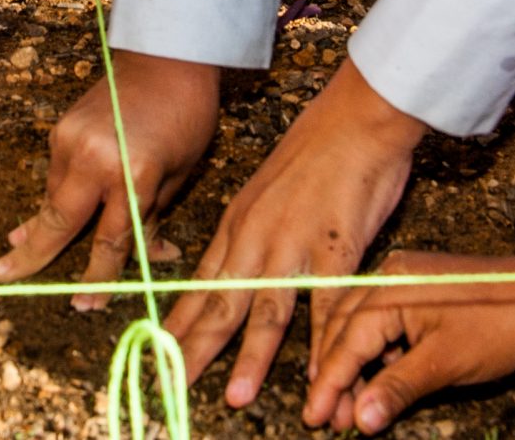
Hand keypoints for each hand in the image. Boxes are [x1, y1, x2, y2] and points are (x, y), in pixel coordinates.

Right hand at [0, 50, 218, 308]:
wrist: (166, 59)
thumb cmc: (186, 118)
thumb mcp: (179, 175)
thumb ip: (153, 217)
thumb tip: (146, 256)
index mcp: (133, 176)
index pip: (109, 240)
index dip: (97, 278)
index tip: (85, 304)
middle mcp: (94, 160)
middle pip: (58, 220)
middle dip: (31, 253)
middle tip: (1, 275)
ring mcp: (71, 141)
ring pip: (53, 197)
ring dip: (44, 224)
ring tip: (18, 249)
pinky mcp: (61, 129)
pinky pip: (56, 174)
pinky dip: (55, 194)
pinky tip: (45, 210)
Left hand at [167, 59, 426, 407]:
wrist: (356, 117)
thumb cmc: (316, 149)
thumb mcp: (265, 190)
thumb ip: (250, 231)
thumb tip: (232, 266)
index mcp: (238, 224)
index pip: (199, 284)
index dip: (179, 322)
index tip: (159, 351)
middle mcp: (257, 238)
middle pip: (219, 304)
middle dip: (196, 349)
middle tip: (172, 384)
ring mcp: (295, 244)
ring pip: (265, 310)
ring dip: (250, 359)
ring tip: (234, 397)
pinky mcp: (337, 247)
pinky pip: (326, 306)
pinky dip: (323, 345)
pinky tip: (320, 375)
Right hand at [303, 189, 514, 431]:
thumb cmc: (503, 325)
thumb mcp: (446, 364)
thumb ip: (397, 389)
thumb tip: (360, 420)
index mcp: (389, 289)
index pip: (345, 343)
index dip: (328, 385)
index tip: (313, 419)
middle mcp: (388, 278)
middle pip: (343, 332)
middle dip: (334, 378)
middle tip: (327, 421)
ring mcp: (402, 281)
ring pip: (360, 329)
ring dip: (352, 369)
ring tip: (349, 410)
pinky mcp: (418, 291)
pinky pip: (381, 324)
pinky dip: (374, 355)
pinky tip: (376, 382)